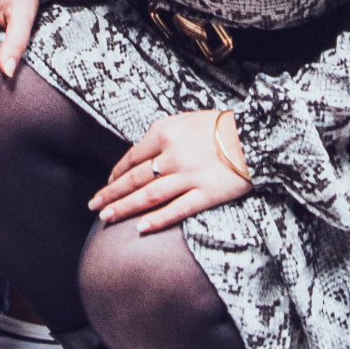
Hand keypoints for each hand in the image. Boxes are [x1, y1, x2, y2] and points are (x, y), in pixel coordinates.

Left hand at [89, 109, 250, 234]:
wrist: (256, 135)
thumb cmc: (221, 126)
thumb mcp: (187, 120)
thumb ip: (164, 135)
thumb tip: (143, 154)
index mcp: (166, 132)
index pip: (133, 156)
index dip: (116, 173)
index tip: (107, 184)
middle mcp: (173, 155)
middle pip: (135, 178)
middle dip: (111, 193)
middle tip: (93, 206)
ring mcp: (189, 176)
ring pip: (149, 196)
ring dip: (125, 208)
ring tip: (107, 218)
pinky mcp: (206, 194)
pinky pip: (177, 210)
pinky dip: (157, 220)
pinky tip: (141, 229)